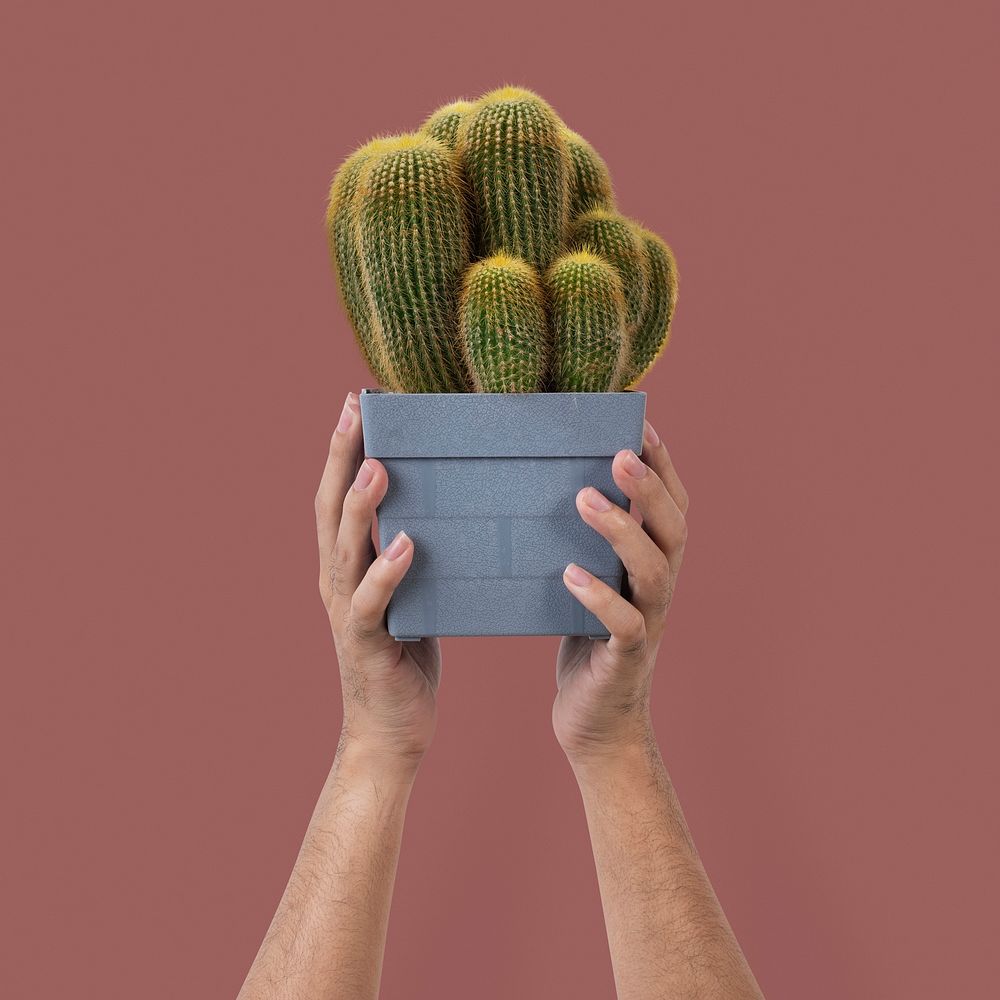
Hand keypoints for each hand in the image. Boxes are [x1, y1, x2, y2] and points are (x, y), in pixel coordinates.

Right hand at [315, 392, 440, 774]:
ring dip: (359, 506)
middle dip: (341, 457)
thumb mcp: (410, 596)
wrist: (390, 731)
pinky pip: (374, 602)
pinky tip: (406, 544)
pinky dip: (387, 571)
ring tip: (377, 467)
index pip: (338, 495)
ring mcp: (348, 610)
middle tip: (354, 410)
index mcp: (347, 565)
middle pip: (330, 508)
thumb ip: (411, 557)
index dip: (342, 449)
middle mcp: (337, 580)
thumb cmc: (405, 659)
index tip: (355, 403)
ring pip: (345, 549)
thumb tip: (443, 511)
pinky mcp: (368, 642)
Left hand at [553, 420, 688, 763]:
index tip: (644, 424)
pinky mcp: (624, 659)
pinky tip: (570, 574)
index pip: (674, 507)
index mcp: (655, 567)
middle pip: (672, 530)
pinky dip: (599, 597)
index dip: (665, 467)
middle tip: (618, 452)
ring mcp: (647, 625)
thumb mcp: (591, 584)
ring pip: (652, 572)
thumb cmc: (586, 642)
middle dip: (649, 488)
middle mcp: (660, 591)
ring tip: (585, 499)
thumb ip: (589, 545)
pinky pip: (621, 625)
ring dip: (622, 531)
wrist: (596, 724)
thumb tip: (555, 484)